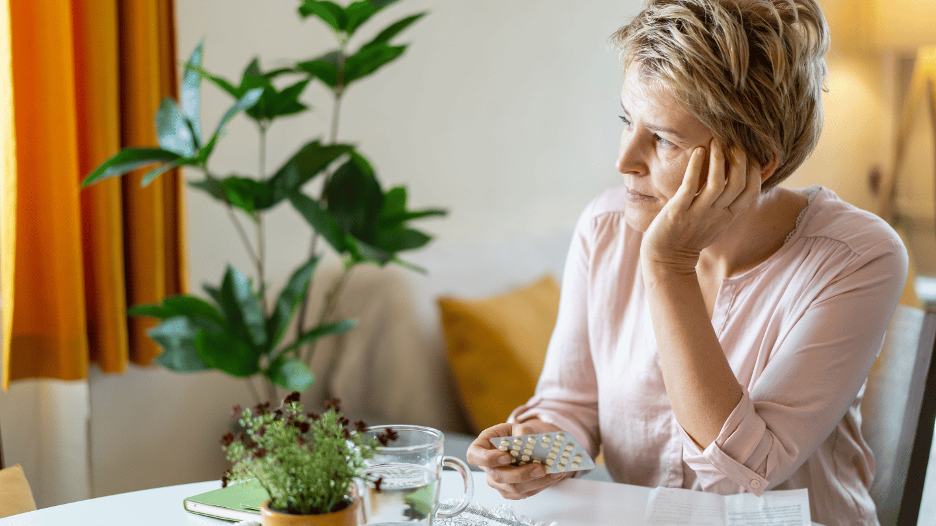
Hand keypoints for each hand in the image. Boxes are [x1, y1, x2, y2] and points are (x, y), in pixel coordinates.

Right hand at [466, 420, 569, 499]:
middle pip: (499, 476)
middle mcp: (487, 468)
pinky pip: (525, 493)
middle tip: (541, 468)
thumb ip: (521, 432)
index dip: (489, 459)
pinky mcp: (510, 491)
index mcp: (481, 448)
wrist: (524, 445)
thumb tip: (528, 440)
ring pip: (514, 488)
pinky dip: (541, 485)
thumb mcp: (516, 427)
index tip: (507, 456)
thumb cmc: (515, 435)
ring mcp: (498, 482)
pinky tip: (553, 476)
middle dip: (522, 474)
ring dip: (537, 482)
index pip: (475, 456)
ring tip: (555, 472)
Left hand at [640, 140, 761, 272]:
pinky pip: (690, 186)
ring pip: (717, 184)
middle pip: (738, 184)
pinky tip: (698, 150)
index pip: (752, 191)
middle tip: (734, 140)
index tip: (750, 152)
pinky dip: (696, 167)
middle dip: (739, 159)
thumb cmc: (691, 236)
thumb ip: (729, 204)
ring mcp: (697, 213)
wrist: (666, 259)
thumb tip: (740, 179)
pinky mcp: (677, 212)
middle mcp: (716, 214)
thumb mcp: (717, 222)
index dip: (755, 170)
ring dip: (719, 159)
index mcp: (728, 216)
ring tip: (716, 141)